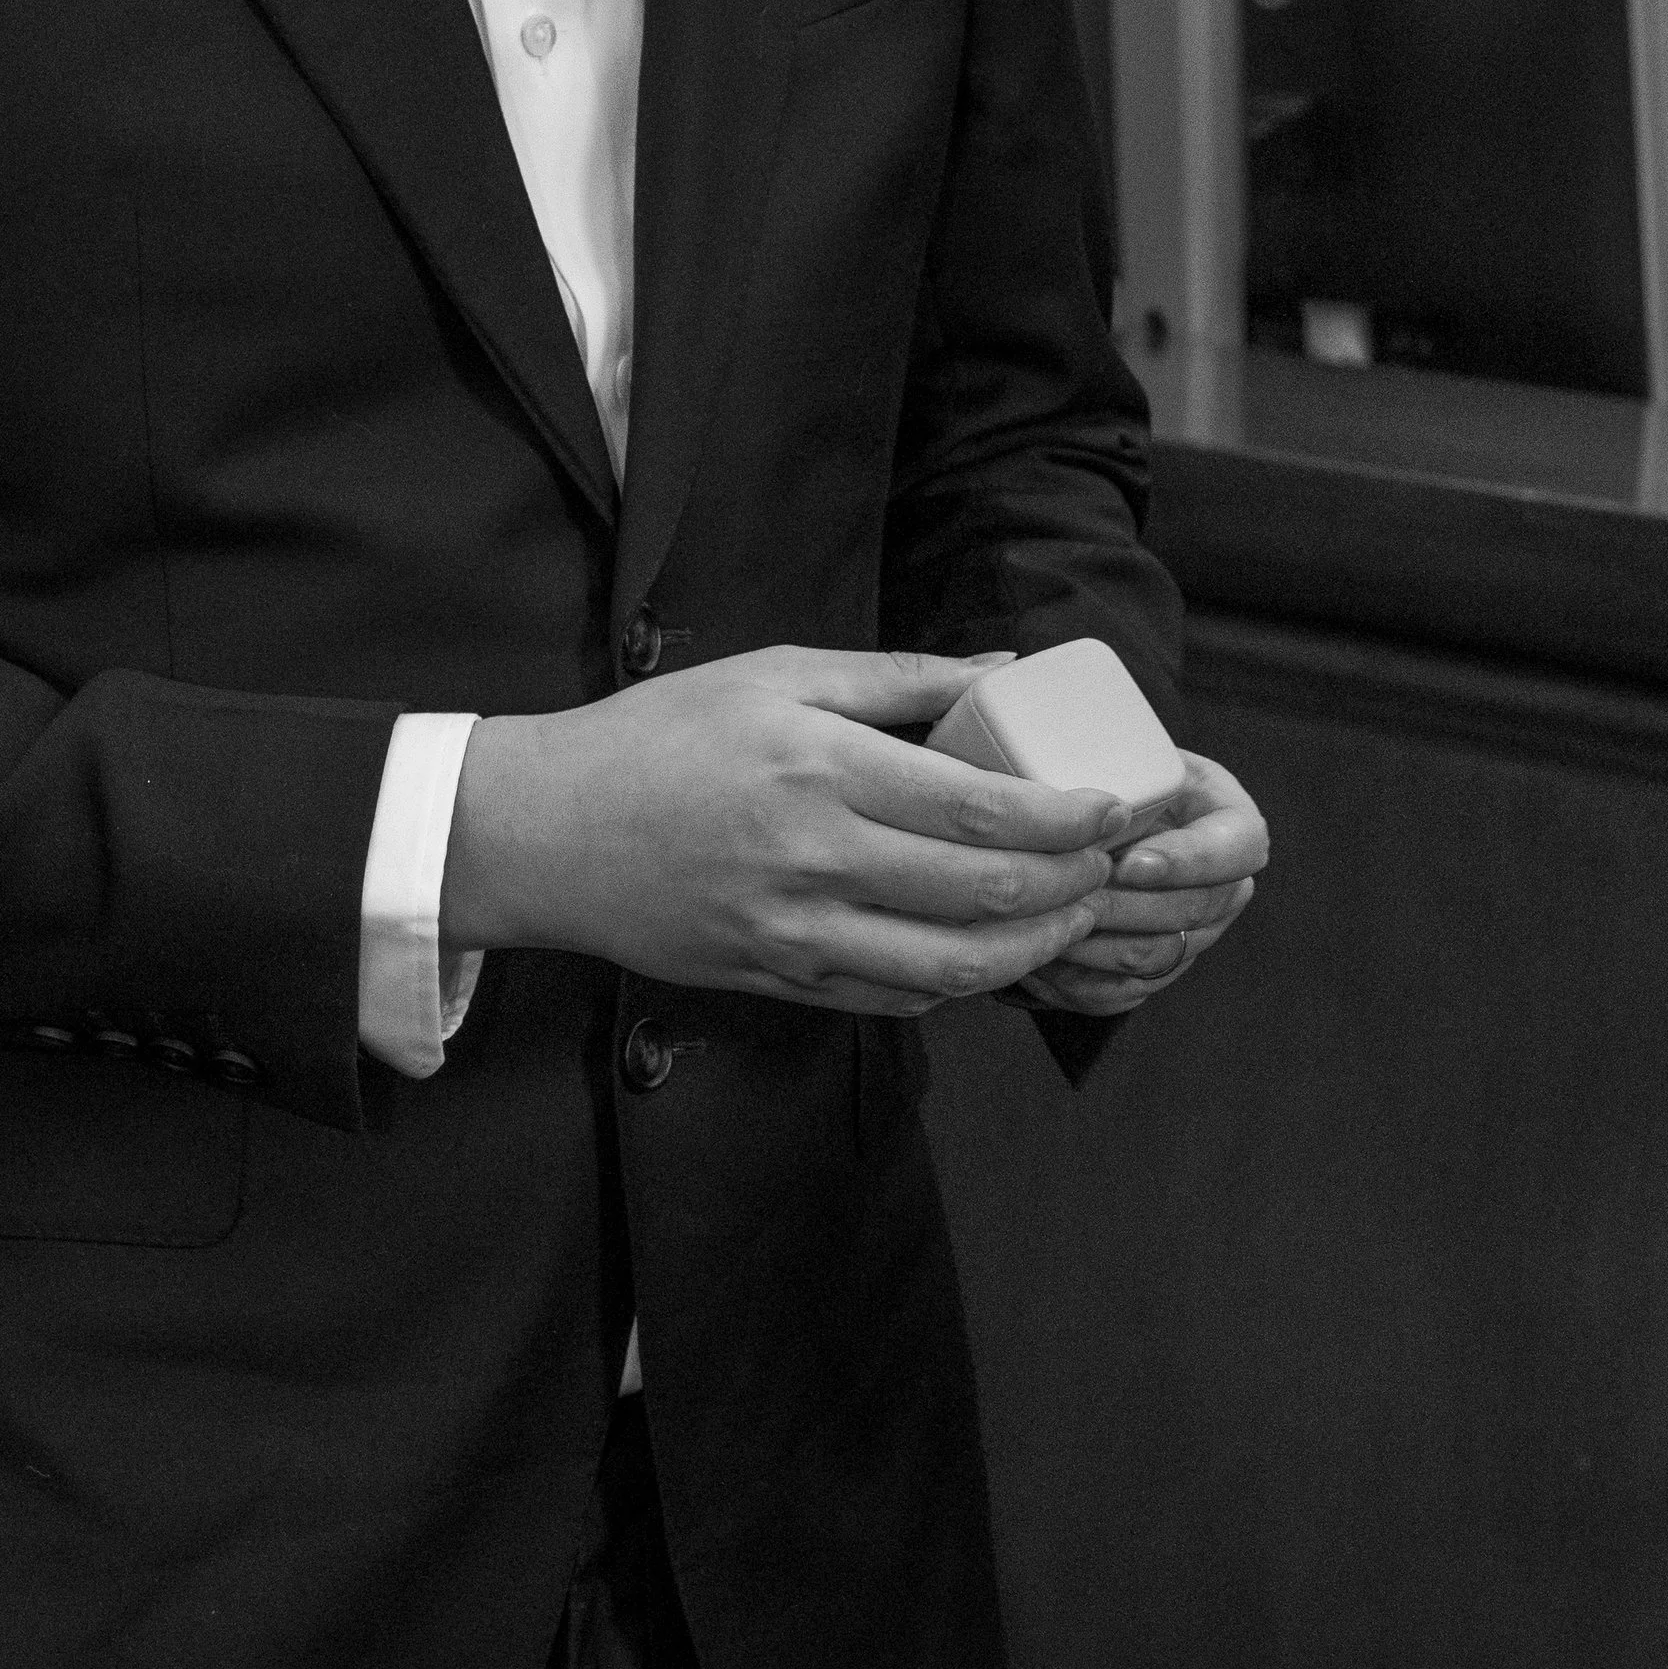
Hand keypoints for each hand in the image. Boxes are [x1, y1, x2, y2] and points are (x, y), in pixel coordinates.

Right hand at [442, 645, 1126, 1018]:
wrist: (547, 832)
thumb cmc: (659, 736)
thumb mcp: (774, 673)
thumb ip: (897, 677)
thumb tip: (1005, 668)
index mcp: (820, 768)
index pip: (980, 807)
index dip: (1070, 818)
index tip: (1119, 806)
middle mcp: (816, 859)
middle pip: (987, 894)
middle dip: (1075, 884)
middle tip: (1115, 862)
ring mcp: (798, 933)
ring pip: (955, 968)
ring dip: (1036, 949)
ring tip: (1073, 915)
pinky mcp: (781, 981)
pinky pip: (898, 999)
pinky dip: (962, 981)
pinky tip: (991, 950)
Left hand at [1013, 750, 1267, 1015]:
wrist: (1086, 810)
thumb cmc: (1100, 765)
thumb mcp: (1117, 749)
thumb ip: (1110, 764)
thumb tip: (1078, 803)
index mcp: (1230, 821)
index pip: (1240, 849)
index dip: (1187, 862)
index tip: (1129, 862)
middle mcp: (1225, 883)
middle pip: (1194, 911)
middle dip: (1124, 906)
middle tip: (1065, 895)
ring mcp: (1195, 933)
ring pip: (1156, 956)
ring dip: (1096, 944)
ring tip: (1042, 924)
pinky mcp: (1155, 969)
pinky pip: (1124, 992)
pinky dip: (1078, 981)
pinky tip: (1037, 960)